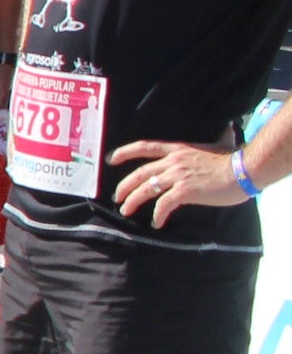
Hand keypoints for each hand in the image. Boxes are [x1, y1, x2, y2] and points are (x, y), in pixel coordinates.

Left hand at [110, 140, 252, 225]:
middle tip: (117, 197)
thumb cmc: (231, 161)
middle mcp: (173, 161)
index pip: (145, 147)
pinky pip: (164, 204)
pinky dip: (158, 215)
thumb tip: (225, 130)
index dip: (125, 152)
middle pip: (140, 173)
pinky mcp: (185, 191)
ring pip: (146, 189)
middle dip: (125, 186)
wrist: (243, 171)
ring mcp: (177, 175)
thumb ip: (205, 146)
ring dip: (133, 201)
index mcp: (177, 150)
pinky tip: (157, 222)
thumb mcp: (212, 147)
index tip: (111, 159)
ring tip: (126, 211)